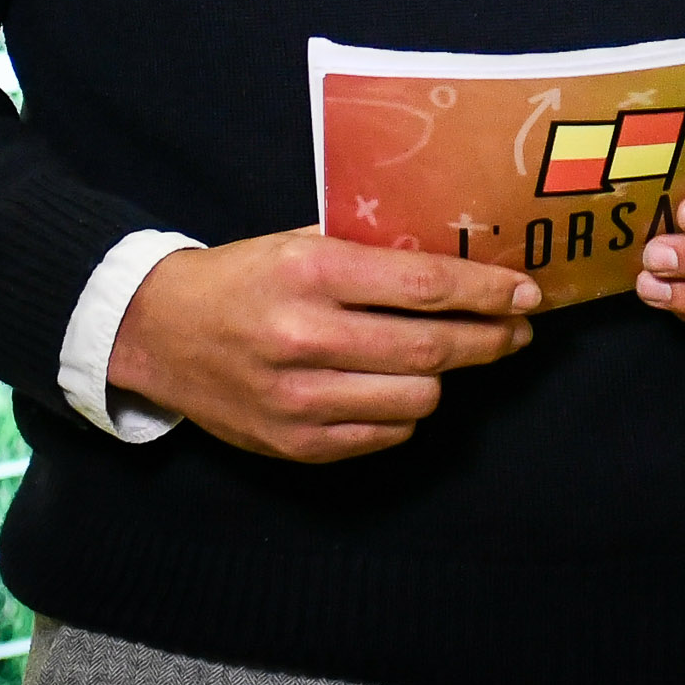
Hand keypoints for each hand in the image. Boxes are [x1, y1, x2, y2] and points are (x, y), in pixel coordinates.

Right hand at [107, 229, 535, 462]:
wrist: (158, 333)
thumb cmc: (244, 277)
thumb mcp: (302, 240)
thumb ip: (372, 250)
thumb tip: (461, 257)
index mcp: (312, 272)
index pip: (425, 286)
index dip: (487, 292)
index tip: (526, 292)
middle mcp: (306, 337)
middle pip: (432, 350)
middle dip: (490, 340)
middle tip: (516, 330)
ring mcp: (299, 399)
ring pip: (417, 400)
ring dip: (446, 379)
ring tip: (448, 358)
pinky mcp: (294, 444)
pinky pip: (385, 434)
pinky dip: (404, 411)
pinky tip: (399, 388)